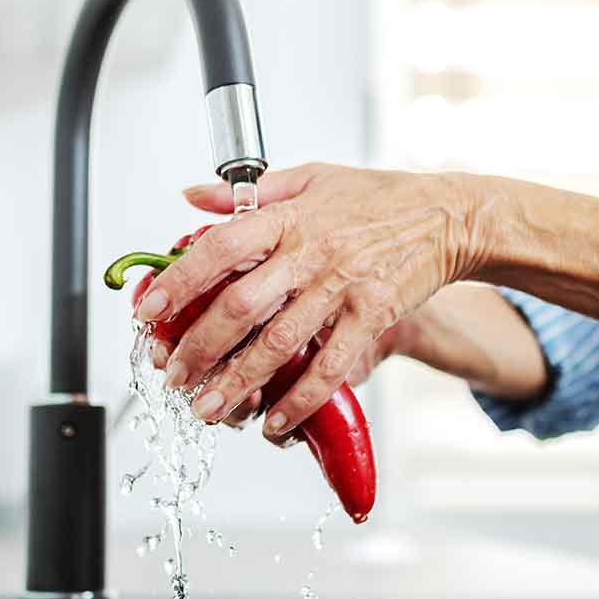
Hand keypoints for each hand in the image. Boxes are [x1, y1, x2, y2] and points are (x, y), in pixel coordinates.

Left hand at [136, 162, 483, 438]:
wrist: (447, 216)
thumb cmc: (376, 198)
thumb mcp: (309, 177)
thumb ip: (247, 192)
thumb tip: (191, 196)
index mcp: (288, 217)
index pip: (221, 247)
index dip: (182, 281)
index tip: (151, 312)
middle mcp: (311, 253)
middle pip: (242, 305)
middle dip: (201, 347)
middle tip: (175, 377)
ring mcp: (343, 287)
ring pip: (281, 344)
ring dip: (240, 381)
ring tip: (210, 408)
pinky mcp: (373, 315)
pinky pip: (331, 366)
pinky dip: (301, 400)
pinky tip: (275, 421)